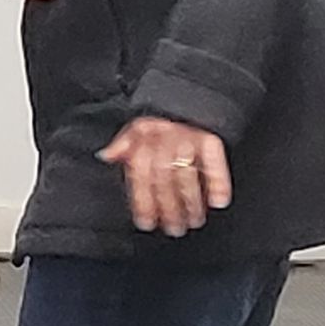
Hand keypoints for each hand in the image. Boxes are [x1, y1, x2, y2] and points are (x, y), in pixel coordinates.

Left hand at [98, 117, 232, 237]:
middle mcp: (165, 139)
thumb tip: (105, 155)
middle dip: (169, 207)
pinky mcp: (211, 139)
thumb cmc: (161, 120)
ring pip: (187, 174)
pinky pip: (214, 163)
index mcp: (145, 139)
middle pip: (164, 178)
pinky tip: (218, 202)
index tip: (147, 223)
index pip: (140, 174)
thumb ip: (122, 146)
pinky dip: (218, 183)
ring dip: (191, 202)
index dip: (143, 201)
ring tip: (194, 221)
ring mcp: (189, 139)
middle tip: (174, 228)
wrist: (190, 96)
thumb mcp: (137, 128)